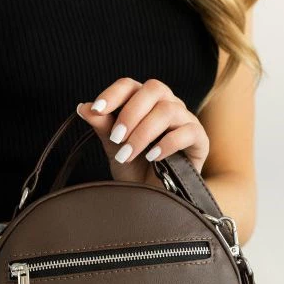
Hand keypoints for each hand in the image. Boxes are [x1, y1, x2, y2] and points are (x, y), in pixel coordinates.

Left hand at [75, 77, 209, 185]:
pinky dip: (166, 144)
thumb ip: (103, 127)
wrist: (155, 198)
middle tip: (116, 138)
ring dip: (144, 132)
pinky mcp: (199, 139)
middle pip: (154, 89)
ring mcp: (185, 120)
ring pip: (168, 110)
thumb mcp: (115, 149)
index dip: (113, 94)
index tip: (97, 110)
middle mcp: (167, 104)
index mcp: (144, 102)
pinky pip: (187, 132)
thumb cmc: (136, 170)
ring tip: (128, 154)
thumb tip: (84, 107)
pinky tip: (152, 157)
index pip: (130, 85)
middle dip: (131, 113)